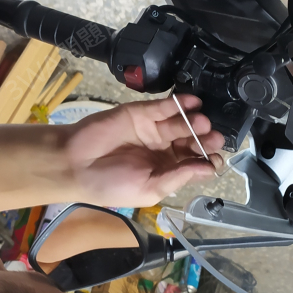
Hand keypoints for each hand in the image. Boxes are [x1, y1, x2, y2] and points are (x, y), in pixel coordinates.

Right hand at [64, 95, 224, 207]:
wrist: (75, 164)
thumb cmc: (111, 185)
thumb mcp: (150, 189)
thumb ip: (178, 176)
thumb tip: (209, 169)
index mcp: (164, 171)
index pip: (193, 163)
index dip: (207, 160)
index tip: (216, 159)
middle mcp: (161, 150)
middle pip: (191, 141)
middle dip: (205, 140)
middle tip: (214, 138)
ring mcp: (152, 130)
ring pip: (181, 123)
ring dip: (195, 122)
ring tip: (202, 124)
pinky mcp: (142, 113)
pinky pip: (165, 107)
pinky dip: (181, 103)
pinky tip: (193, 103)